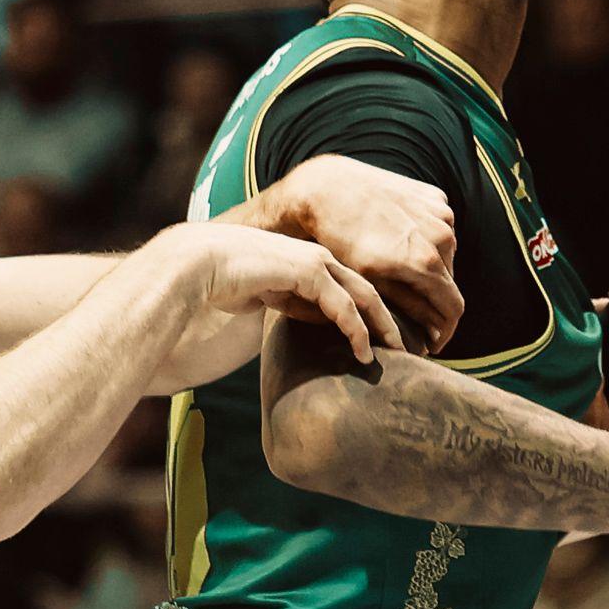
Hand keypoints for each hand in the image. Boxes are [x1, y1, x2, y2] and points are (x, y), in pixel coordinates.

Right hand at [170, 223, 402, 364]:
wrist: (200, 265)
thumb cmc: (226, 280)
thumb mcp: (268, 294)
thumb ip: (294, 302)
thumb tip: (314, 322)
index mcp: (311, 259)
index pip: (353, 285)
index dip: (374, 311)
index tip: (387, 336)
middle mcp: (319, 257)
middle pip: (369, 288)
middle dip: (391, 317)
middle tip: (409, 345)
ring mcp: (316, 262)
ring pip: (365, 295)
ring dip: (384, 326)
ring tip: (398, 352)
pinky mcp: (309, 273)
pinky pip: (343, 306)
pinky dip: (358, 330)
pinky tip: (365, 352)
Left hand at [261, 155, 463, 353]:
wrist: (327, 188)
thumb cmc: (340, 240)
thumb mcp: (370, 282)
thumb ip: (408, 307)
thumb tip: (433, 331)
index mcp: (425, 261)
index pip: (454, 308)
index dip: (445, 332)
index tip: (432, 343)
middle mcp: (441, 235)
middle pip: (450, 282)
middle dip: (436, 301)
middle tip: (415, 313)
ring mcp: (440, 212)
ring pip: (446, 254)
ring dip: (432, 269)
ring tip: (403, 274)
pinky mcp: (434, 196)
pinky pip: (440, 228)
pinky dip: (428, 241)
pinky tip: (402, 242)